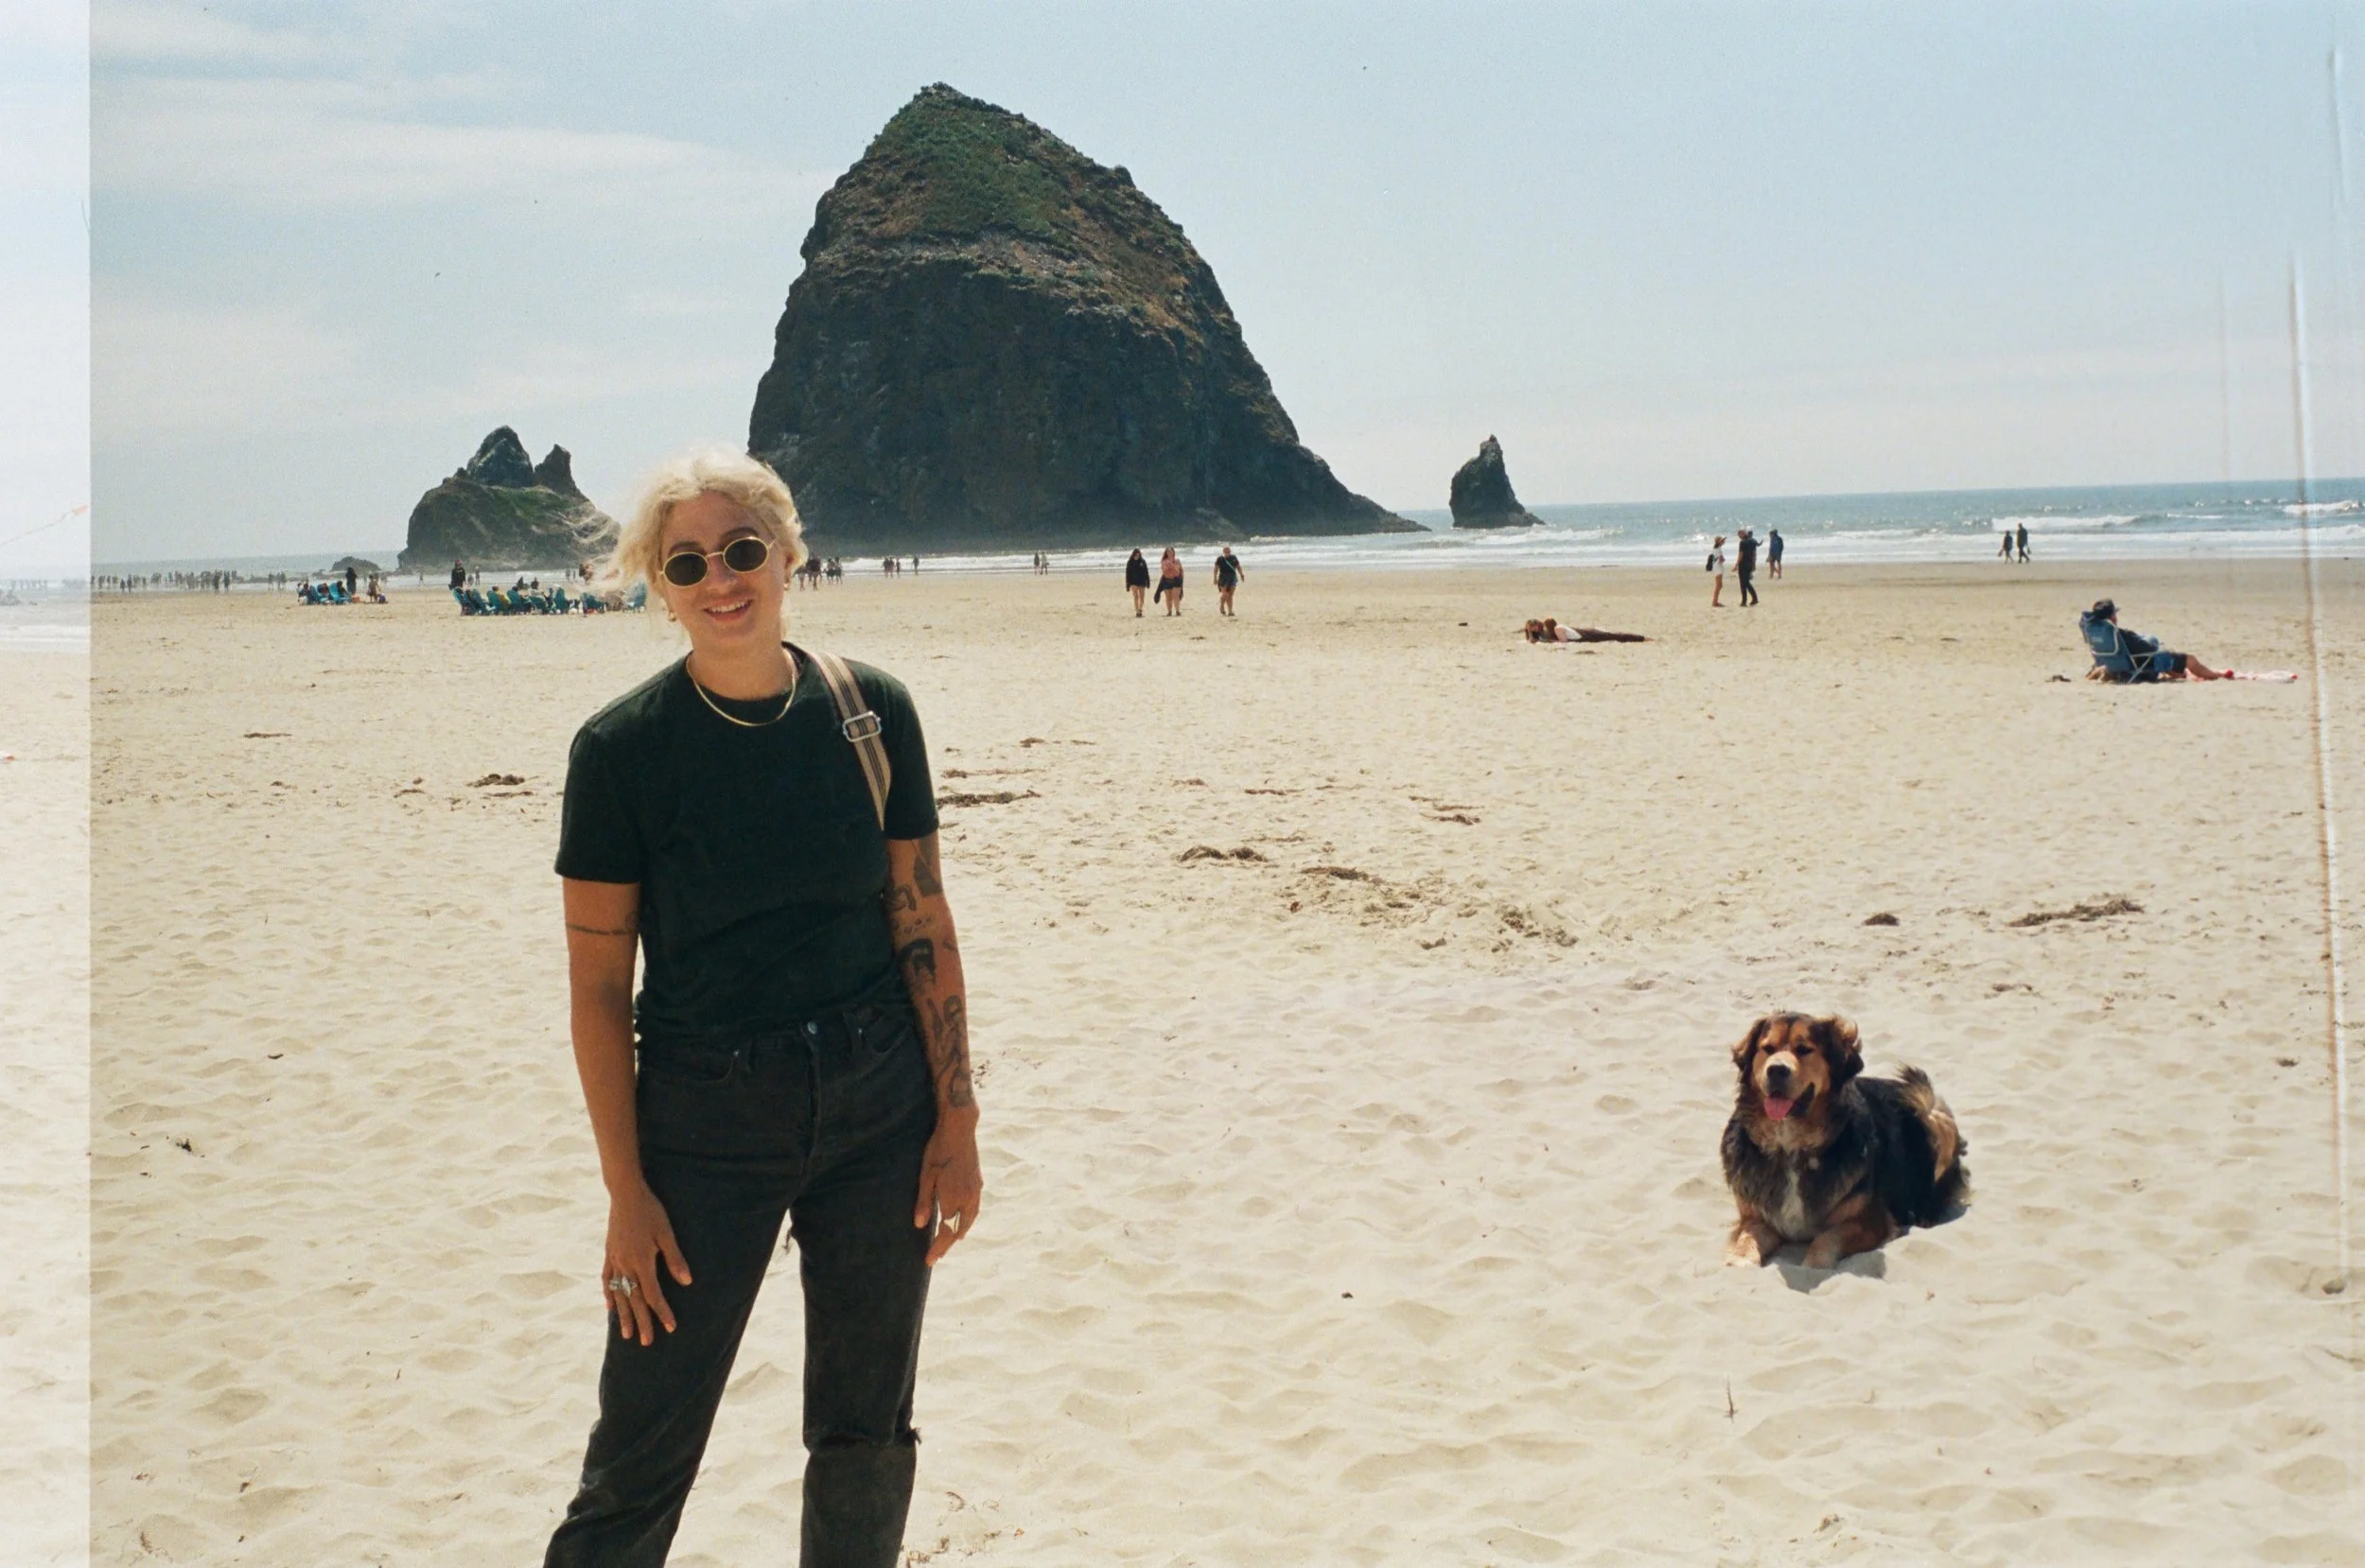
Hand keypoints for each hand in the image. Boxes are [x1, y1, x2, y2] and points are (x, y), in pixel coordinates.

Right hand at [603, 1181, 692, 1344]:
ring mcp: (615, 1261)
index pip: (654, 1295)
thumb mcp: (667, 1233)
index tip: (671, 1327)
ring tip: (626, 1334)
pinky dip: (609, 1295)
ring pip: (619, 1294)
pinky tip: (610, 1307)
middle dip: (642, 1322)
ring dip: (623, 1315)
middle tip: (647, 1342)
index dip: (662, 1312)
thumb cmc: (651, 1211)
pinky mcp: (609, 1254)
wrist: (625, 1194)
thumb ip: (675, 1259)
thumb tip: (687, 1282)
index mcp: (642, 1262)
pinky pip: (606, 1280)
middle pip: (635, 1300)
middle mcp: (626, 1266)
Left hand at [914, 1110, 982, 1265]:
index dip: (938, 1248)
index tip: (929, 1260)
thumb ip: (923, 1202)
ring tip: (951, 1241)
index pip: (946, 1232)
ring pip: (969, 1220)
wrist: (960, 1129)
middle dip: (948, 1244)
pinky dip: (967, 1220)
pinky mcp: (977, 1183)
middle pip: (959, 1230)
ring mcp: (975, 1191)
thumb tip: (919, 1225)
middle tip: (937, 1255)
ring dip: (959, 1232)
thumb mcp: (925, 1175)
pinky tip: (962, 1219)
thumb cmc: (938, 1150)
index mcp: (954, 1199)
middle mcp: (968, 1199)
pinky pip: (974, 1209)